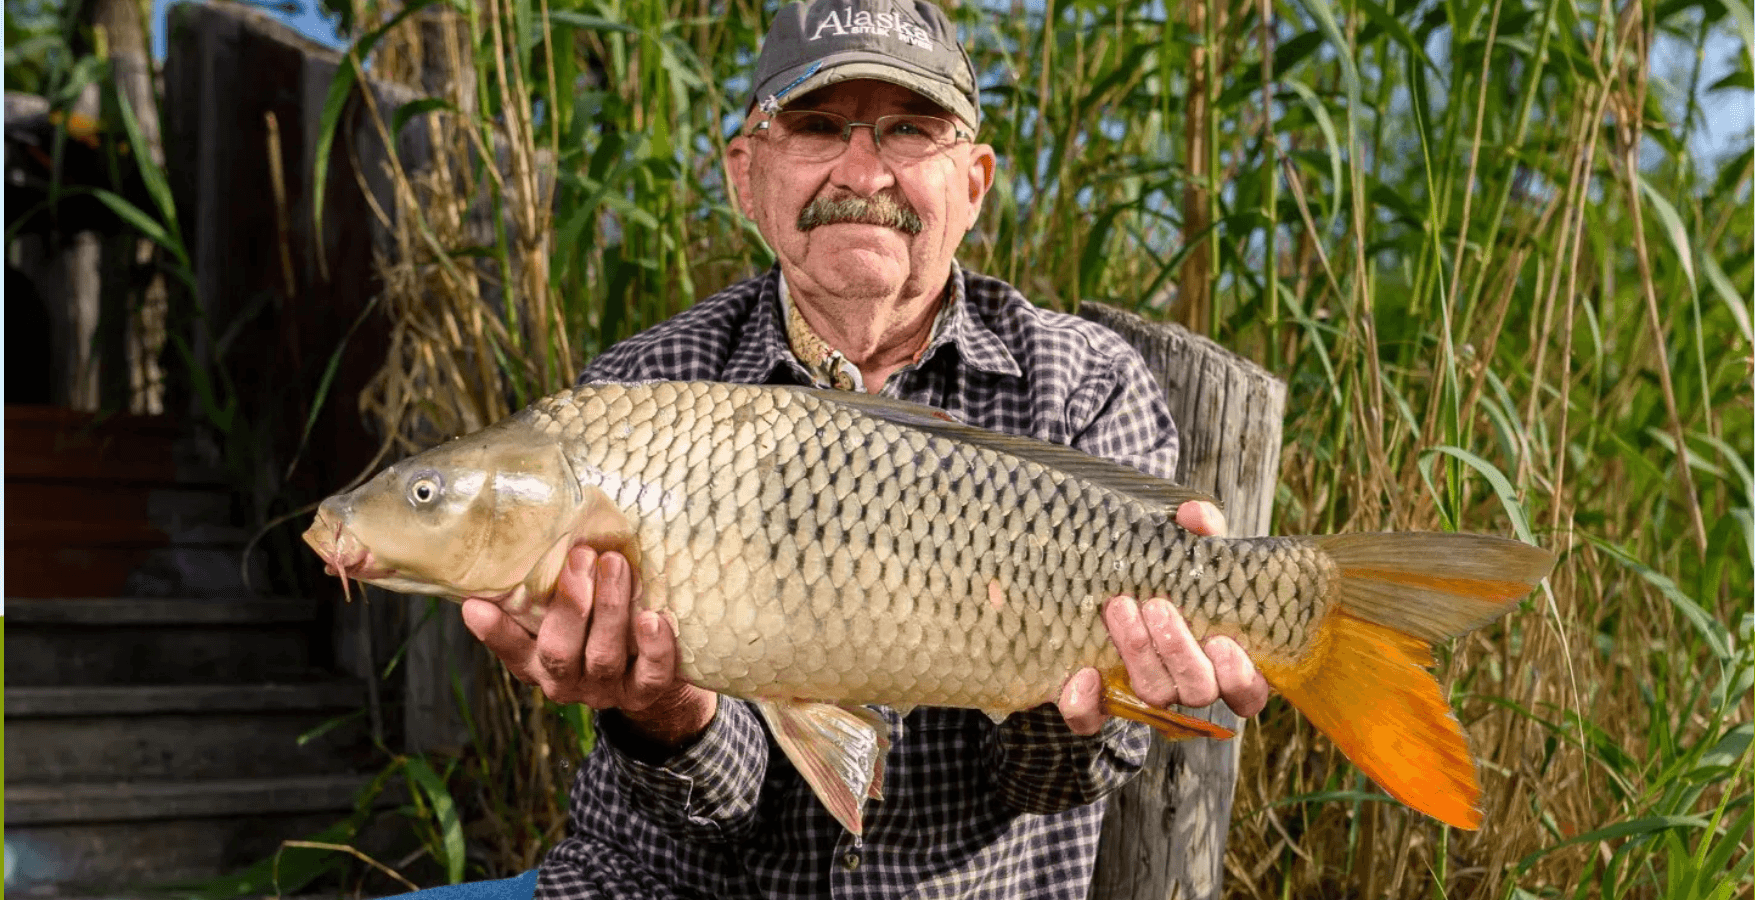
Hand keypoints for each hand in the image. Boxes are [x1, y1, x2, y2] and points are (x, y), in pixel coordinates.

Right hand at [461, 546, 715, 746]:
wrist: (652, 673)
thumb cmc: (601, 626)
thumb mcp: (571, 611)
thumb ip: (550, 589)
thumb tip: (535, 535)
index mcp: (538, 660)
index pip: (511, 648)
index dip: (494, 631)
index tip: (475, 605)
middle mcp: (566, 679)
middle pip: (559, 652)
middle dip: (570, 604)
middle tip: (582, 556)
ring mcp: (606, 689)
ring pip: (604, 656)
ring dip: (610, 608)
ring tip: (617, 565)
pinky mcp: (646, 692)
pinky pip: (651, 675)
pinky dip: (654, 646)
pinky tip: (654, 618)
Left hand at [1058, 500, 1271, 734]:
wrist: (1111, 583)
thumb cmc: (1171, 573)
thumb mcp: (1189, 550)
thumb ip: (1200, 532)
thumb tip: (1195, 516)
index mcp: (1226, 662)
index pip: (1247, 693)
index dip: (1240, 678)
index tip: (1222, 642)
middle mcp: (1190, 684)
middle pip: (1196, 691)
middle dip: (1177, 651)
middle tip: (1156, 606)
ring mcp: (1146, 696)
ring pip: (1152, 696)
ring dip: (1137, 654)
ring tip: (1120, 606)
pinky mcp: (1100, 703)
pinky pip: (1092, 720)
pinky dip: (1086, 705)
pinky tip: (1082, 674)